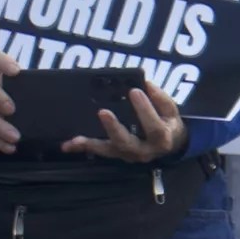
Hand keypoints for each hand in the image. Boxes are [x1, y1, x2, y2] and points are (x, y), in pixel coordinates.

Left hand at [63, 76, 184, 162]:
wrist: (169, 146)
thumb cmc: (168, 124)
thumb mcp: (171, 111)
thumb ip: (160, 98)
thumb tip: (146, 83)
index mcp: (162, 138)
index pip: (154, 126)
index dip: (144, 109)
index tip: (134, 91)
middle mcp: (144, 150)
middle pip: (127, 142)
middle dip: (114, 128)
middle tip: (103, 112)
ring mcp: (128, 154)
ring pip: (109, 150)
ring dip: (92, 144)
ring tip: (77, 139)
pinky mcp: (116, 155)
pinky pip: (99, 151)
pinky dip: (83, 148)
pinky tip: (67, 145)